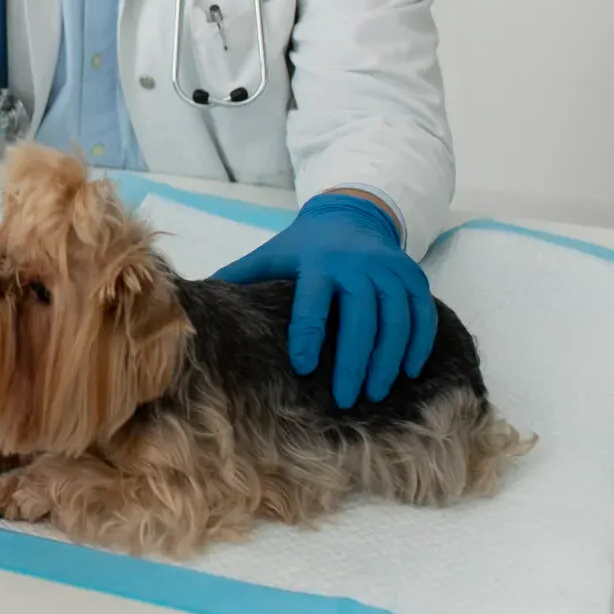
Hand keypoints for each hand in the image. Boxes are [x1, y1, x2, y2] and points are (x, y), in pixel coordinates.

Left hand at [212, 192, 436, 409]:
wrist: (352, 214)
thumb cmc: (304, 247)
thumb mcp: (271, 255)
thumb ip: (241, 277)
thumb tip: (190, 303)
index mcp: (318, 262)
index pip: (313, 303)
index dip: (308, 335)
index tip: (302, 367)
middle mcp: (358, 264)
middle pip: (361, 317)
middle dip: (354, 361)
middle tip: (345, 398)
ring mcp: (390, 270)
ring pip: (396, 321)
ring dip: (387, 361)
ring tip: (374, 393)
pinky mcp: (414, 277)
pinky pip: (422, 316)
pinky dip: (417, 346)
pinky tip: (407, 372)